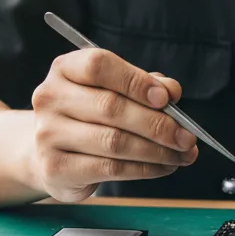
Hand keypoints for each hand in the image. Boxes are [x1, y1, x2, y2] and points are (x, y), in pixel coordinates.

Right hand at [30, 49, 197, 201]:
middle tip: (187, 137)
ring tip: (182, 154)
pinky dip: (144, 169)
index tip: (167, 98)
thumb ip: (145, 85)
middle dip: (157, 124)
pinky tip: (163, 167)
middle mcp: (50, 98)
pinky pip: (109, 168)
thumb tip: (171, 92)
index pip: (99, 66)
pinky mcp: (54, 168)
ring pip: (114, 142)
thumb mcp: (115, 90)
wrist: (49, 152)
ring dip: (157, 151)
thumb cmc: (91, 114)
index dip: (136, 81)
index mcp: (64, 69)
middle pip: (110, 107)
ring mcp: (47, 134)